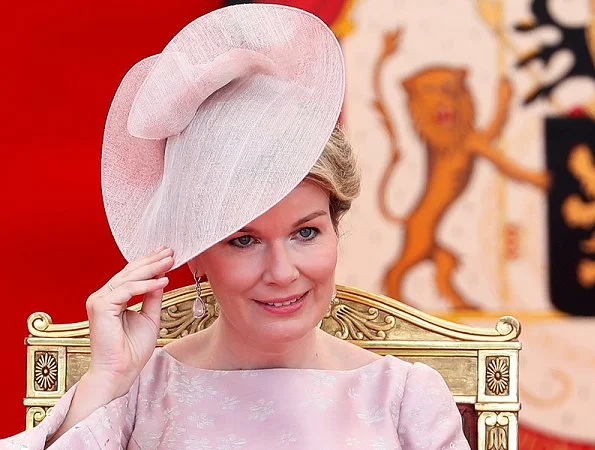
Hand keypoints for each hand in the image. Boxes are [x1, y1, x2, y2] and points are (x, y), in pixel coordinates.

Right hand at [85, 246, 173, 395]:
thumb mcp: (150, 318)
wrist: (120, 372)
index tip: (167, 255)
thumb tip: (162, 278)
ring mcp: (99, 300)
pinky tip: (163, 281)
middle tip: (170, 251)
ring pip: (129, 277)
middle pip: (130, 272)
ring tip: (170, 261)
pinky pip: (127, 289)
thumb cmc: (132, 350)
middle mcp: (102, 297)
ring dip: (152, 268)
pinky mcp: (101, 307)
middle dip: (152, 261)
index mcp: (112, 299)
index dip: (150, 264)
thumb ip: (153, 298)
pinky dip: (146, 285)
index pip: (131, 275)